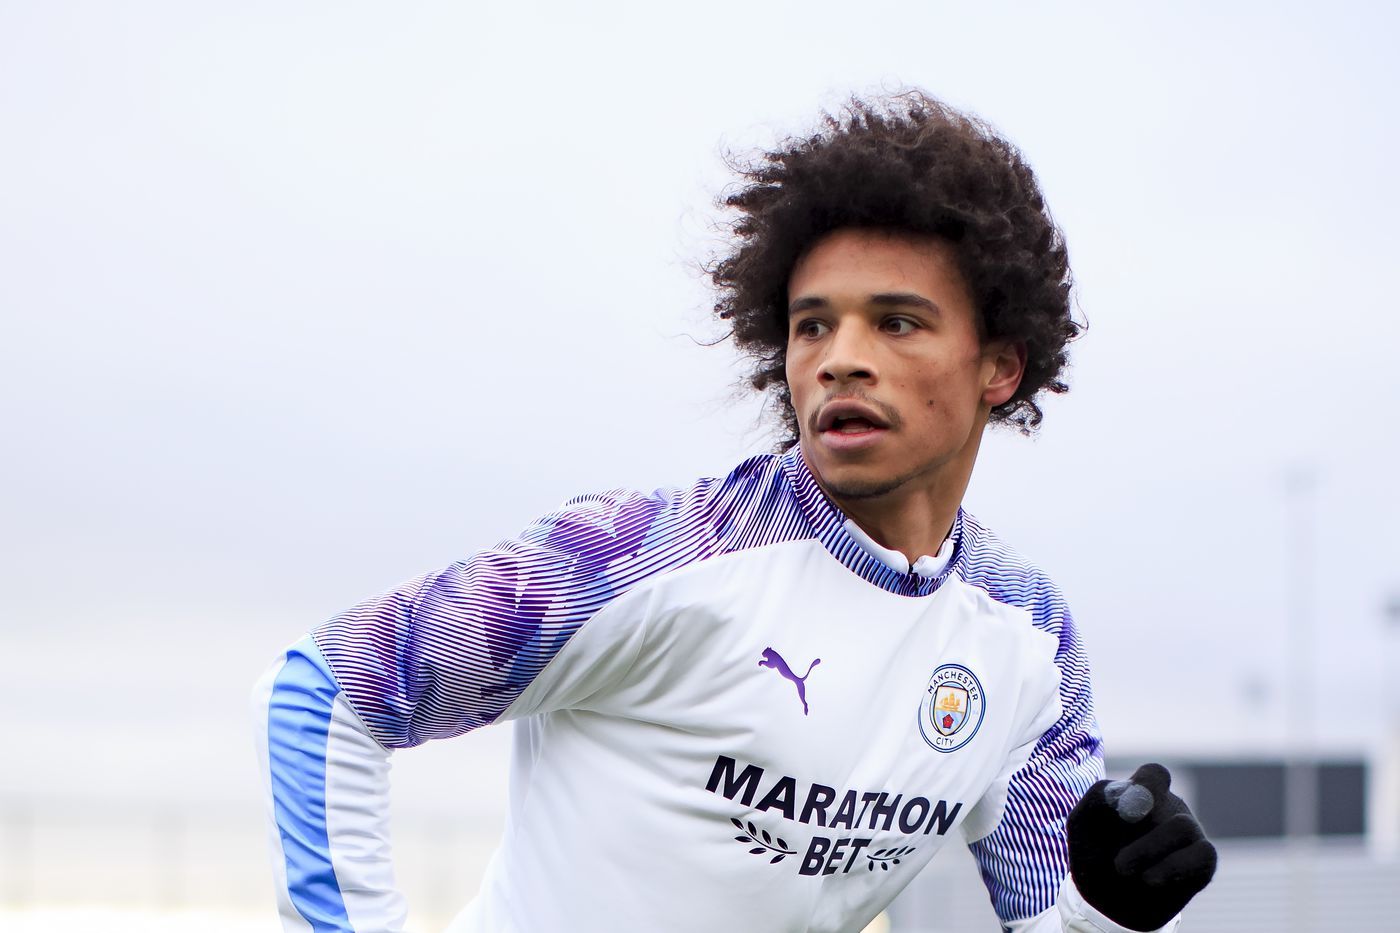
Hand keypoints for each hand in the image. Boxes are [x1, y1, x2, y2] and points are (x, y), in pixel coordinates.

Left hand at [1067, 763, 1216, 930]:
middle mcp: (1170, 809)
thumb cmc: (1094, 851)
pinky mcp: (1203, 863)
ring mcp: (1190, 833)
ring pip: (1184, 827)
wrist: (1105, 900)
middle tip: (1117, 859)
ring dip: (1149, 849)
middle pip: (1165, 802)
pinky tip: (1149, 879)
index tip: (1126, 809)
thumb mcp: (1082, 823)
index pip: (1155, 775)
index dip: (1145, 785)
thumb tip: (1132, 798)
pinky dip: (1172, 869)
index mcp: (1142, 792)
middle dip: (1135, 830)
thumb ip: (1099, 800)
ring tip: (1122, 869)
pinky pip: (1204, 857)